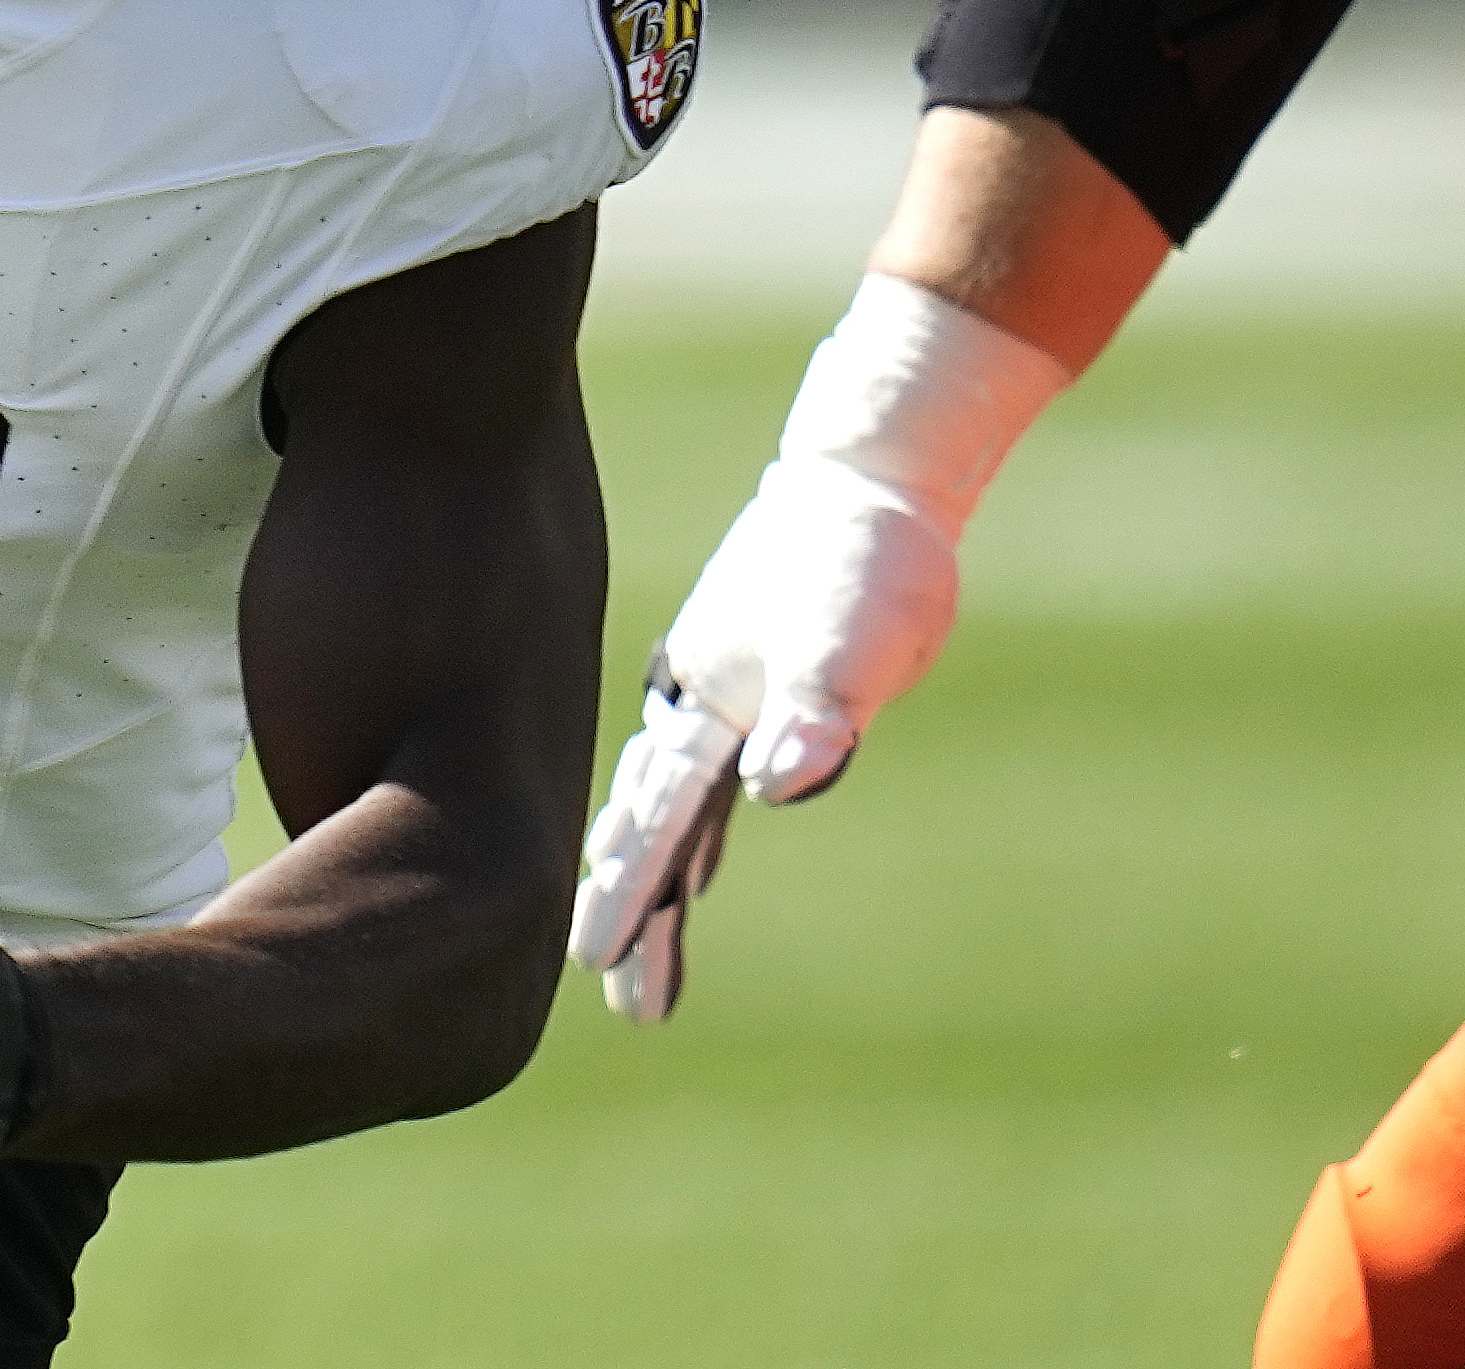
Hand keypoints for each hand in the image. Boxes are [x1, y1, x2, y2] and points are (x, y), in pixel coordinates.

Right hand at [564, 455, 961, 1020]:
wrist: (872, 482)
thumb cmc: (862, 559)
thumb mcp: (847, 640)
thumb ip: (814, 712)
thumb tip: (777, 787)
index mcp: (709, 699)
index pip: (660, 814)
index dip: (629, 888)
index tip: (593, 957)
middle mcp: (698, 703)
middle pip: (649, 821)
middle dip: (624, 899)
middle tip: (600, 981)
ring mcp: (720, 696)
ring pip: (670, 806)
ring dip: (650, 873)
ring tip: (628, 948)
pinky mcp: (753, 693)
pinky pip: (703, 783)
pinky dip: (689, 833)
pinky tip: (693, 874)